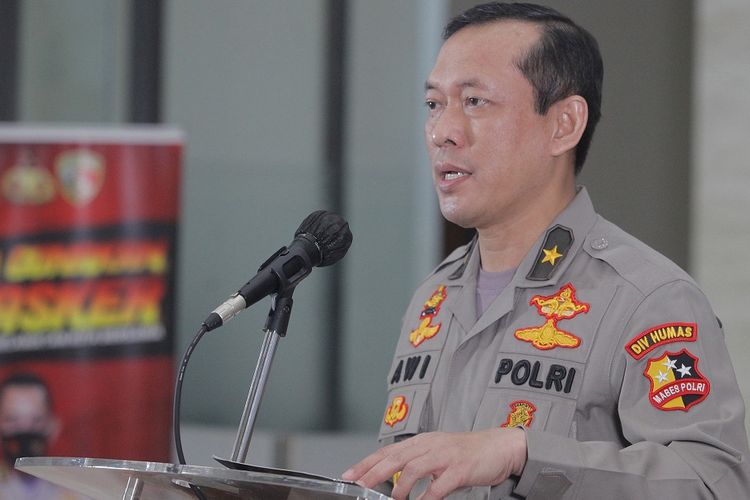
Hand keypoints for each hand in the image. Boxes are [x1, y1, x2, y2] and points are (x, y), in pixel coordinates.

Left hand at [341, 427, 526, 499]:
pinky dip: (426, 496)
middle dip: (373, 473)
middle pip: (395, 457)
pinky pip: (438, 485)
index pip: (387, 451)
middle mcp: (430, 445)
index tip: (349, 475)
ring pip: (413, 468)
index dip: (366, 463)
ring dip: (400, 486)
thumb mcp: (437, 452)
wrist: (500, 446)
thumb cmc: (467, 453)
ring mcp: (444, 456)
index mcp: (422, 441)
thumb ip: (416, 462)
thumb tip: (393, 477)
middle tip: (359, 486)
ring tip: (393, 499)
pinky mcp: (459, 469)